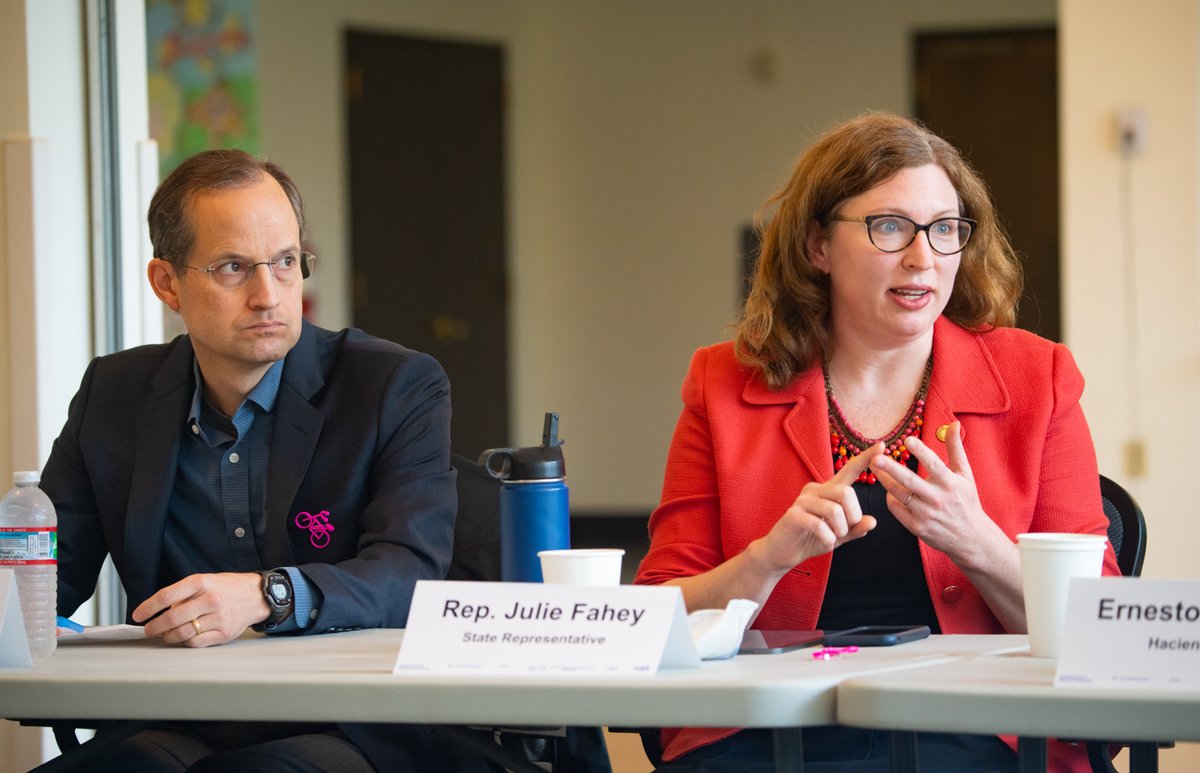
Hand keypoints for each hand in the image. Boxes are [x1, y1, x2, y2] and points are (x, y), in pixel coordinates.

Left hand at [132, 572, 269, 647]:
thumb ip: (184, 595)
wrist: (256, 595)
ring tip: (166, 635)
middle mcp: (210, 599)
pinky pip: (195, 643)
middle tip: (148, 630)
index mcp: (201, 582)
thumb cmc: (226, 588)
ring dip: (168, 637)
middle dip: (154, 627)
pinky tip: (184, 638)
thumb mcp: (206, 581)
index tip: (137, 615)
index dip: (148, 607)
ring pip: (182, 633)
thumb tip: (160, 614)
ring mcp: (218, 617)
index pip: (167, 596)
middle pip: (172, 618)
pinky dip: (185, 642)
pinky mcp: (224, 633)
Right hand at [753, 443, 880, 573]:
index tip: (883, 445)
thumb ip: (855, 529)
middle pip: (846, 492)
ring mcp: (802, 501)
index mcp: (828, 490)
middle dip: (853, 516)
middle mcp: (815, 490)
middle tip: (845, 531)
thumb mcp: (839, 535)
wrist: (782, 552)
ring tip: (833, 538)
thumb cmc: (811, 539)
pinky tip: (825, 543)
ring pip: (834, 510)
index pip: (849, 470)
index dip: (865, 458)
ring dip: (840, 531)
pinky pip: (819, 525)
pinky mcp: (793, 514)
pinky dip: (828, 539)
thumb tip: (872, 521)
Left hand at [870, 421, 991, 559]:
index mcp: (950, 483)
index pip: (934, 464)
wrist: (970, 538)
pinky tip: (890, 490)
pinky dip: (891, 498)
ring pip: (898, 494)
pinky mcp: (917, 527)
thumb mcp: (965, 474)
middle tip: (874, 457)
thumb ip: (956, 448)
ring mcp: (926, 514)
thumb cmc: (966, 501)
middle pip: (910, 481)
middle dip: (890, 469)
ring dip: (884, 480)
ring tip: (874, 466)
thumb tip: (954, 424)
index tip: (908, 439)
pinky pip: (896, 509)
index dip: (921, 451)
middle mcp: (937, 499)